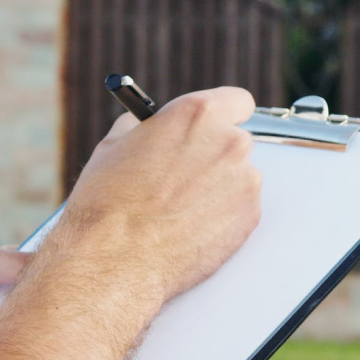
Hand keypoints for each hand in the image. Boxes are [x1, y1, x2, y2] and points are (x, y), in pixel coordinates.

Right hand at [59, 87, 262, 299]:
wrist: (114, 259)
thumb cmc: (109, 203)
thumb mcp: (116, 145)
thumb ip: (150, 127)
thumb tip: (156, 126)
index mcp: (198, 114)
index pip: (236, 101)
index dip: (224, 115)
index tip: (215, 126)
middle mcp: (229, 142)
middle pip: (236, 141)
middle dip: (215, 156)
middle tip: (188, 176)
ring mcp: (245, 180)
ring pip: (239, 177)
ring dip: (219, 188)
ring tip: (180, 210)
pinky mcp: (250, 216)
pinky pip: (241, 208)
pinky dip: (223, 216)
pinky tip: (190, 228)